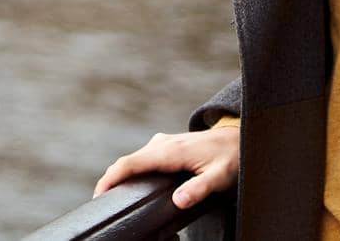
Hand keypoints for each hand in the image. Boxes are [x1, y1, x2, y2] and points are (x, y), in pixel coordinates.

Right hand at [92, 127, 239, 209]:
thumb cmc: (232, 158)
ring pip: (134, 158)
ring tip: (111, 194)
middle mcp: (163, 143)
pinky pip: (142, 156)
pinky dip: (131, 169)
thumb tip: (179, 200)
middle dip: (110, 179)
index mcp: (172, 152)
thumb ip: (200, 189)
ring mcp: (163, 142)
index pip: (132, 163)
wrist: (240, 137)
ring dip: (120, 173)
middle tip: (100, 201)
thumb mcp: (221, 177)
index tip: (99, 194)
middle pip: (128, 160)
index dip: (112, 177)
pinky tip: (131, 182)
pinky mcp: (166, 145)